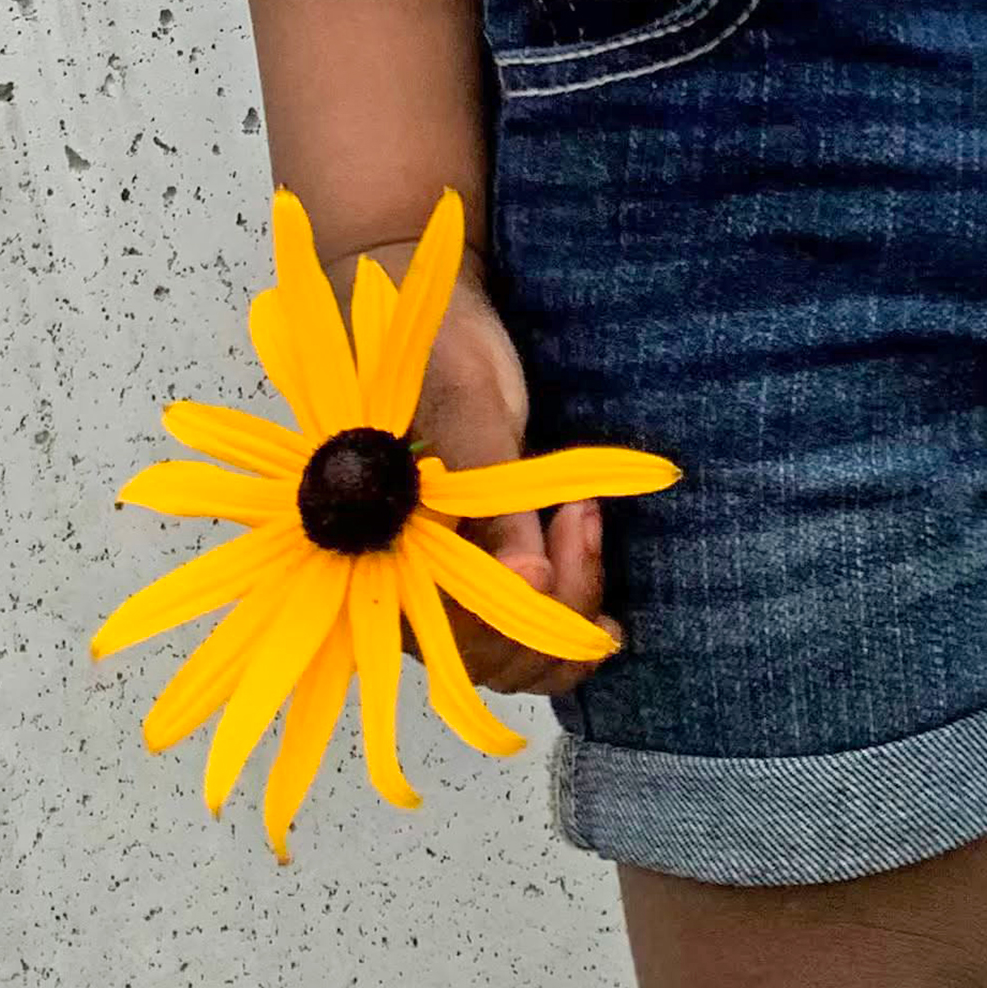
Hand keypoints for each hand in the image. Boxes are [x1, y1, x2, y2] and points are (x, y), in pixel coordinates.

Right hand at [333, 248, 616, 705]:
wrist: (437, 327)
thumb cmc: (435, 357)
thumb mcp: (470, 415)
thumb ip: (495, 502)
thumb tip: (525, 582)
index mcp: (379, 553)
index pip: (453, 630)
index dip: (514, 614)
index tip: (556, 547)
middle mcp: (409, 591)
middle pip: (490, 659)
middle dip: (552, 611)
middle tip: (580, 517)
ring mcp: (448, 592)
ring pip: (515, 660)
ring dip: (568, 618)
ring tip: (585, 526)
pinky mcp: (487, 577)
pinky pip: (529, 639)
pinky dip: (570, 631)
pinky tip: (607, 619)